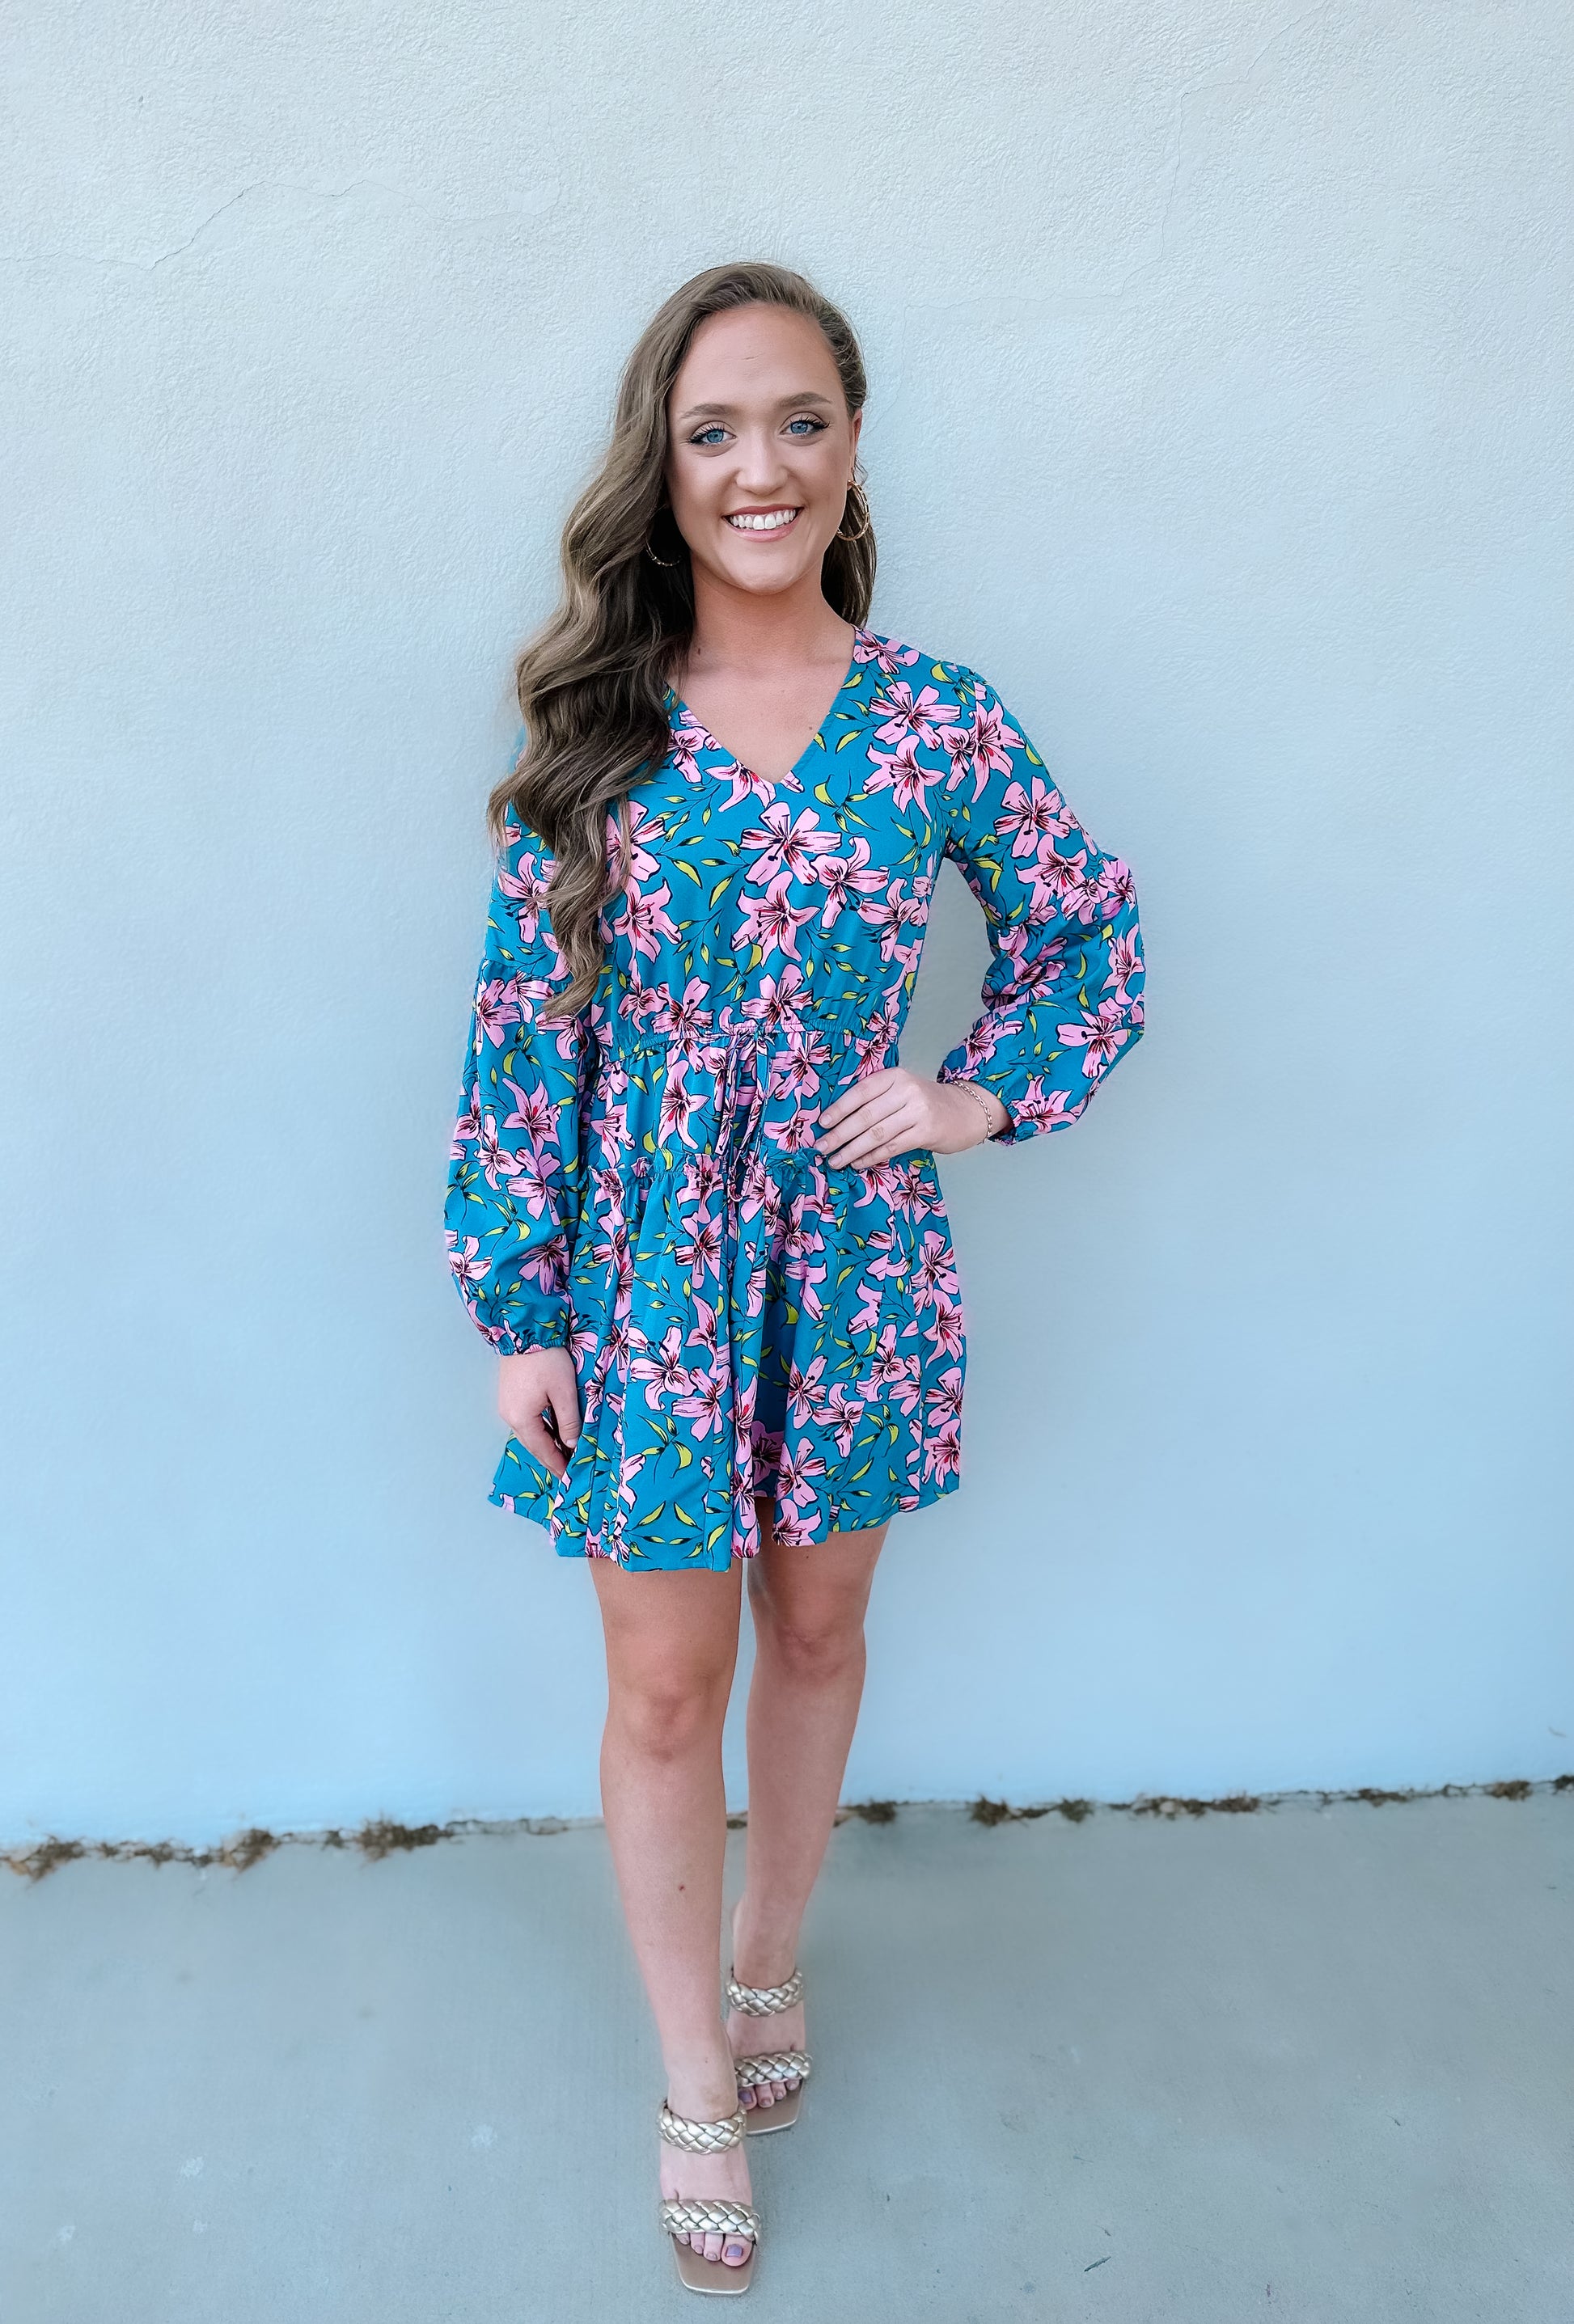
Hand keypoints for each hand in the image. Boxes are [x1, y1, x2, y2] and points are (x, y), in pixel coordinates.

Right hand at [498, 1346, 580, 1477]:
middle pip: (534, 1445)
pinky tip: (553, 1431)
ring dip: (546, 1444)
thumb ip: (569, 1421)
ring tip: (564, 1453)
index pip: (543, 1451)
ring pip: (529, 1434)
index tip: (569, 1478)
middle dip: (552, 1458)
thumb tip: (572, 1444)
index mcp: (522, 1419)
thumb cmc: (546, 1359)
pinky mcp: (510, 1396)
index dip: (557, 1465)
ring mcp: (507, 1406)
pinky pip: (526, 1422)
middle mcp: (510, 1416)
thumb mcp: (563, 1392)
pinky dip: (540, 1430)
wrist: (524, 1329)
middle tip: (569, 1469)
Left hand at [816, 1068, 1008, 1167]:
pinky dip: (871, 1157)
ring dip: (852, 1150)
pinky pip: (891, 1147)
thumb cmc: (924, 1102)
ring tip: (834, 1160)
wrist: (964, 1110)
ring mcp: (917, 1112)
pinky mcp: (925, 1132)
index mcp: (895, 1077)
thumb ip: (875, 1099)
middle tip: (821, 1147)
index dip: (839, 1108)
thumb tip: (836, 1120)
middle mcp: (906, 1091)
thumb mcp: (901, 1090)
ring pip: (876, 1134)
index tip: (822, 1123)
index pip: (861, 1092)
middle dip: (840, 1134)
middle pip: (866, 1115)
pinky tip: (857, 1163)